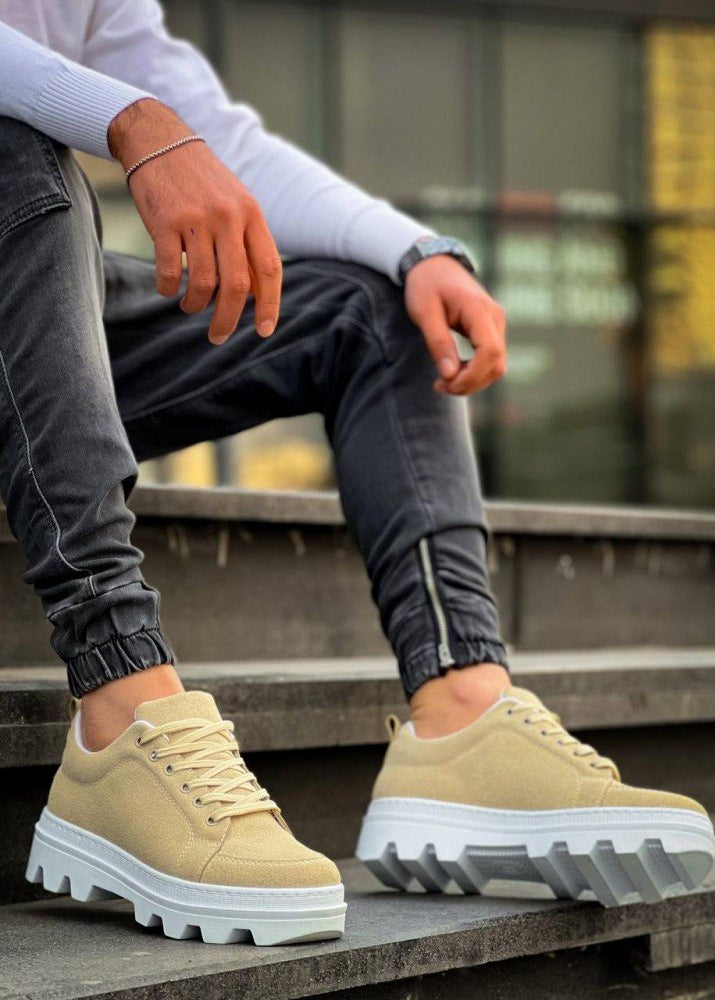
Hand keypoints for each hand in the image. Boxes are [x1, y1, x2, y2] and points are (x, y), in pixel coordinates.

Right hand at [108, 99, 280, 344]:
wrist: (159, 140)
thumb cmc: (200, 181)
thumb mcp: (235, 203)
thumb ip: (247, 243)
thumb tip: (256, 294)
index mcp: (251, 214)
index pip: (269, 269)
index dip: (270, 305)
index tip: (263, 330)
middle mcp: (228, 217)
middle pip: (237, 285)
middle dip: (228, 319)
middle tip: (218, 337)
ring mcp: (197, 219)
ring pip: (204, 283)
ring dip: (196, 305)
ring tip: (190, 306)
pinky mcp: (165, 222)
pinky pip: (171, 272)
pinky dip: (169, 289)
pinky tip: (169, 290)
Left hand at [404, 255, 505, 394]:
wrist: (434, 265)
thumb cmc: (426, 286)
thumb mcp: (424, 312)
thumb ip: (438, 342)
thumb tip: (450, 374)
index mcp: (479, 310)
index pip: (490, 351)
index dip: (472, 375)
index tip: (448, 383)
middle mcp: (494, 317)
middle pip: (496, 363)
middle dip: (471, 383)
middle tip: (440, 387)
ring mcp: (496, 324)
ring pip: (496, 365)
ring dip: (472, 381)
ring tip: (443, 382)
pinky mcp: (491, 330)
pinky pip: (490, 359)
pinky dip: (474, 373)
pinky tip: (452, 373)